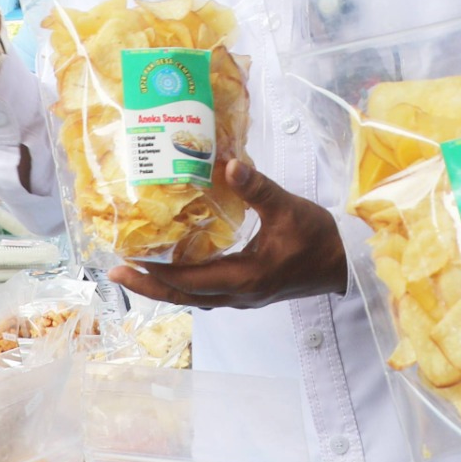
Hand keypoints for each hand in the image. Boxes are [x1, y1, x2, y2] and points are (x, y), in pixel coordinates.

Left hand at [108, 159, 346, 309]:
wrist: (344, 263)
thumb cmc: (318, 238)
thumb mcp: (288, 208)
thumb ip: (257, 187)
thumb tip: (228, 163)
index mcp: (243, 278)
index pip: (187, 282)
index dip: (154, 274)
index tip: (125, 265)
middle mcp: (238, 295)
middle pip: (183, 297)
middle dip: (148, 286)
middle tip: (116, 273)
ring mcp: (243, 297)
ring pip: (194, 298)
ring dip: (164, 287)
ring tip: (137, 271)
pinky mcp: (248, 292)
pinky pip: (207, 293)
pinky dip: (185, 284)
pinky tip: (175, 269)